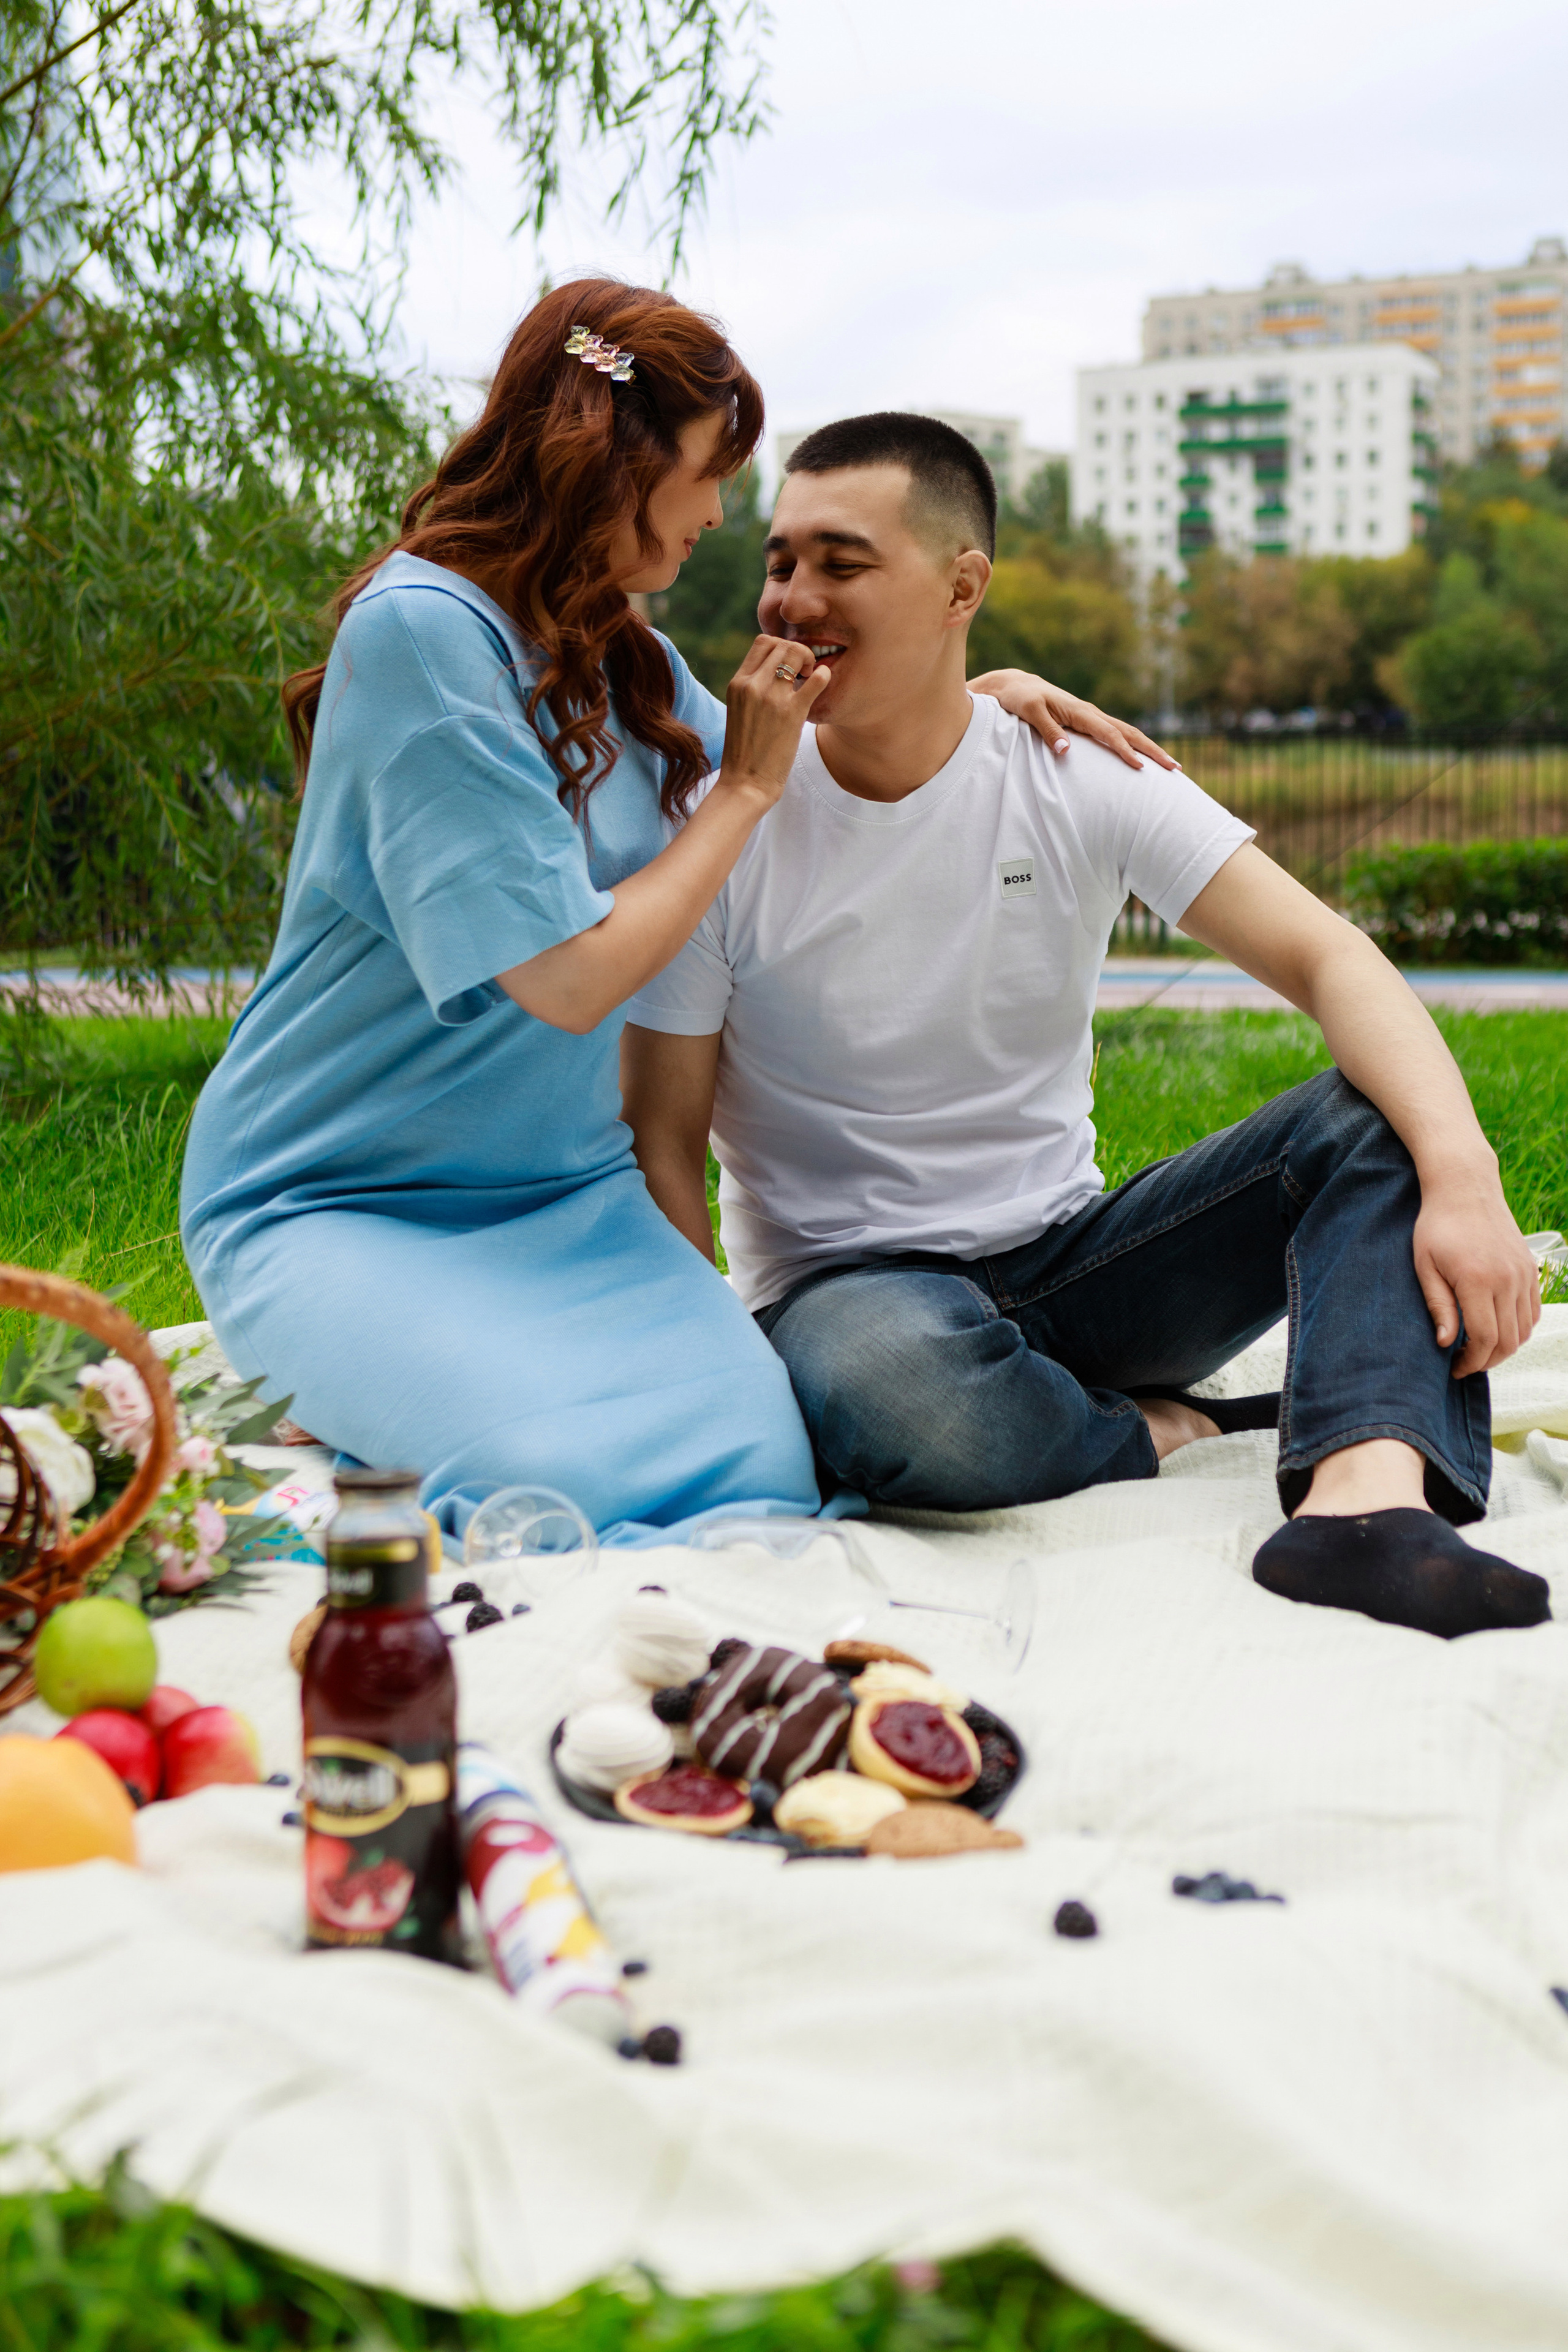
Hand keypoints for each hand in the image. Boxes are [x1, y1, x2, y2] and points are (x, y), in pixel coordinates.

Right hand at [718, 635, 830, 805]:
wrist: (744, 783)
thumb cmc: (744, 753)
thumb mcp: (739, 712)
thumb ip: (752, 690)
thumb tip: (774, 673)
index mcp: (737, 684)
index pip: (763, 642)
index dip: (782, 646)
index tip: (790, 666)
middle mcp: (752, 685)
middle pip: (781, 643)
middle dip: (798, 652)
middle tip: (804, 673)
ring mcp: (771, 698)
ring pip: (796, 652)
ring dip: (810, 660)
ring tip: (810, 679)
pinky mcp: (791, 713)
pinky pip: (816, 679)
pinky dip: (824, 676)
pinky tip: (823, 684)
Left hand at [967, 669, 1178, 771]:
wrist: (1016, 686)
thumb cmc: (1020, 699)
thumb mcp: (1030, 712)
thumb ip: (1047, 729)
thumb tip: (1065, 750)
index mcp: (1080, 712)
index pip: (1109, 734)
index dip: (1125, 751)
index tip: (1140, 768)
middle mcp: (1091, 714)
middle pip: (1129, 733)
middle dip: (1152, 751)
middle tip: (1174, 768)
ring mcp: (1092, 718)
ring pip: (1127, 733)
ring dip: (1149, 749)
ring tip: (1170, 765)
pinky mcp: (1088, 723)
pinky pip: (1117, 735)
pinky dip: (1134, 746)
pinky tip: (1143, 758)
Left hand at [1413, 1172, 1541, 1376]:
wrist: (1465, 1188)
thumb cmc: (1437, 1226)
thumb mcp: (1424, 1266)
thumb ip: (1437, 1306)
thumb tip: (1445, 1343)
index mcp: (1478, 1281)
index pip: (1485, 1339)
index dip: (1471, 1362)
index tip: (1454, 1367)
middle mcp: (1508, 1280)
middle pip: (1509, 1341)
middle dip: (1487, 1361)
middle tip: (1465, 1363)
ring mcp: (1524, 1274)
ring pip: (1525, 1330)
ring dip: (1504, 1347)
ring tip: (1479, 1348)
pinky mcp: (1531, 1269)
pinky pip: (1533, 1312)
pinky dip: (1519, 1328)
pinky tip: (1497, 1328)